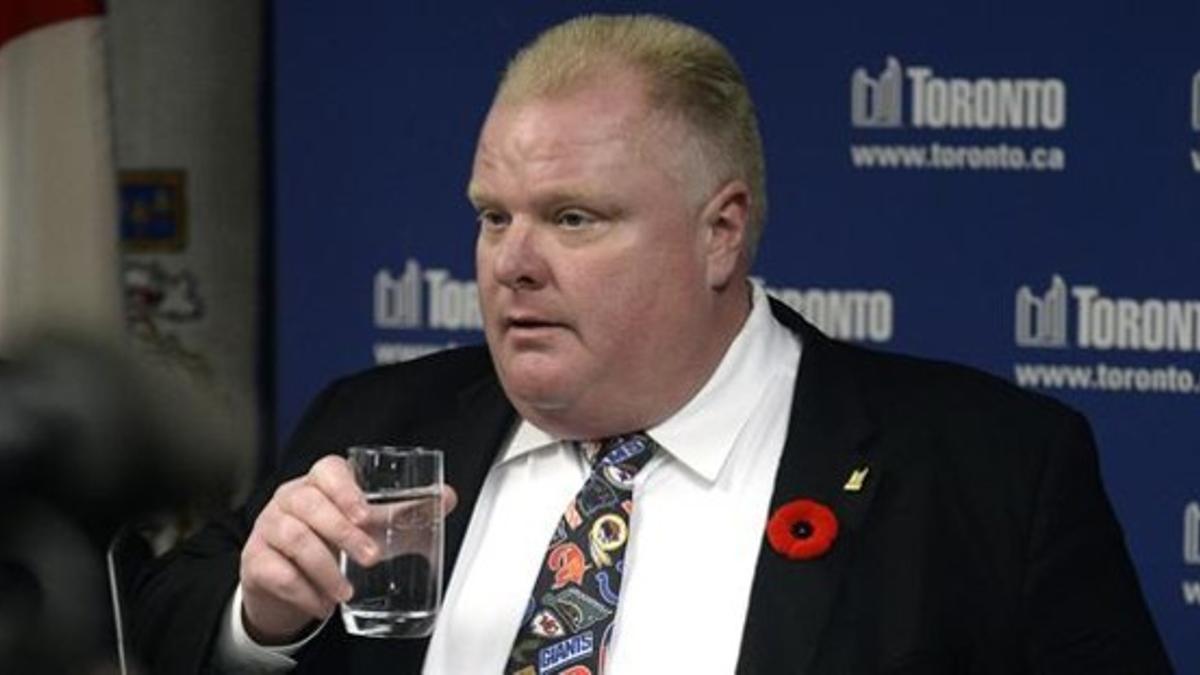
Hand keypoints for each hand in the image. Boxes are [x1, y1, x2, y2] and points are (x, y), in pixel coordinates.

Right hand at [239, 454, 457, 643]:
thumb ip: (403, 510)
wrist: (287, 580)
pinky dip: (303, 591)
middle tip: (371, 558)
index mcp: (318, 483)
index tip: (367, 514)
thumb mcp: (365, 524)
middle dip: (342, 533)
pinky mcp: (255, 560)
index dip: (346, 489)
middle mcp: (290, 499)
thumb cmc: (330, 540)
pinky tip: (322, 605)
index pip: (326, 469)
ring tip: (346, 592)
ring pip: (293, 538)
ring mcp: (268, 528)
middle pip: (309, 504)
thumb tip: (446, 497)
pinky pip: (276, 572)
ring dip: (325, 569)